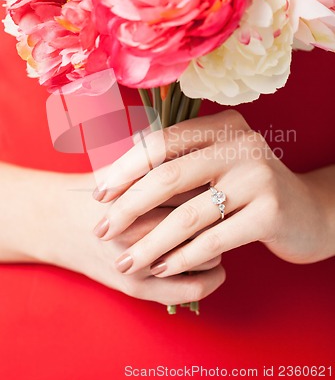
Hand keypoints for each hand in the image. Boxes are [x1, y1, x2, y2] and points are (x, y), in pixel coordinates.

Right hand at [0, 163, 224, 305]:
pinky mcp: (138, 287)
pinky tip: (218, 268)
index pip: (199, 188)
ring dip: (219, 245)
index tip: (225, 182)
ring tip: (220, 235)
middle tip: (227, 207)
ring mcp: (139, 261)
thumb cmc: (96, 189)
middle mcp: (142, 227)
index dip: (217, 184)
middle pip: (205, 221)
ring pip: (204, 255)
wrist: (57, 221)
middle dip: (222, 213)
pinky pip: (189, 289)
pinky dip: (211, 280)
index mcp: (143, 192)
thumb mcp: (123, 162)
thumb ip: (156, 150)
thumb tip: (201, 135)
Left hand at [93, 110, 334, 279]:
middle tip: (102, 230)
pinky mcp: (270, 212)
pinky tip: (162, 268)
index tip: (99, 195)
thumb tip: (114, 182)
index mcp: (222, 125)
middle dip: (128, 206)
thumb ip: (178, 165)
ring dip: (150, 243)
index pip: (161, 143)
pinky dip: (182, 257)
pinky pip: (214, 240)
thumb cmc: (247, 189)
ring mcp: (258, 176)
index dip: (125, 169)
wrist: (307, 212)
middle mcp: (241, 144)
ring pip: (188, 214)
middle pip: (169, 176)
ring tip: (126, 261)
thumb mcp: (216, 166)